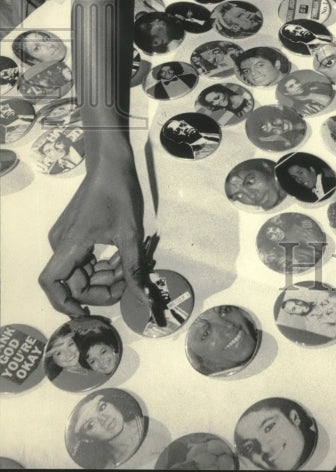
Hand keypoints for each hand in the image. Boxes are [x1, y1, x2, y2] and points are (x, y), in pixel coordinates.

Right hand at [39, 147, 148, 316]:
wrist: (111, 163)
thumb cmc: (118, 193)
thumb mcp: (130, 233)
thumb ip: (134, 268)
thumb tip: (144, 299)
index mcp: (69, 244)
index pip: (51, 282)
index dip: (65, 303)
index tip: (88, 312)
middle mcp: (61, 243)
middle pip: (72, 282)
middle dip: (101, 288)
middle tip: (129, 284)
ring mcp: (66, 239)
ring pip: (81, 272)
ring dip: (105, 277)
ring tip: (130, 269)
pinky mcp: (74, 234)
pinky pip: (84, 260)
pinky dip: (102, 265)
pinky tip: (123, 260)